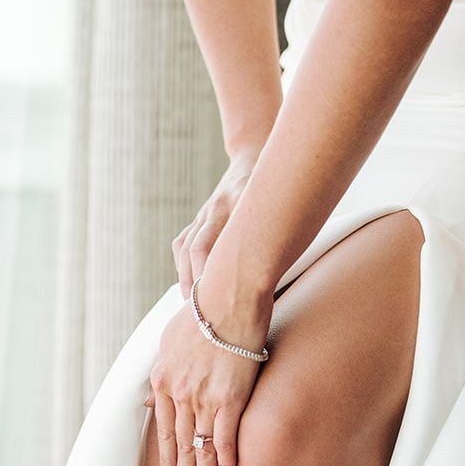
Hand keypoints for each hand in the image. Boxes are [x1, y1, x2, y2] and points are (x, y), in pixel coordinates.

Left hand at [145, 276, 271, 465]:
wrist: (229, 292)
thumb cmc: (206, 310)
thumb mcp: (170, 341)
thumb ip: (162, 373)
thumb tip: (149, 403)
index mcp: (162, 380)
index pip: (162, 432)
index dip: (166, 462)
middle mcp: (178, 392)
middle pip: (179, 446)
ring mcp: (203, 396)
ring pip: (199, 447)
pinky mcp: (230, 395)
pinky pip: (225, 435)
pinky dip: (224, 457)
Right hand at [172, 147, 262, 299]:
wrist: (254, 156)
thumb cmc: (277, 191)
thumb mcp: (281, 210)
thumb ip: (273, 237)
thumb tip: (269, 278)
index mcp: (241, 204)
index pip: (219, 245)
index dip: (214, 275)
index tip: (220, 300)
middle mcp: (218, 207)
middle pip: (197, 249)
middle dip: (196, 281)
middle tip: (202, 309)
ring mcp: (205, 210)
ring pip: (186, 247)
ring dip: (186, 276)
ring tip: (191, 302)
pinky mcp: (199, 215)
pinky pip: (183, 241)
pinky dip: (183, 264)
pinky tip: (188, 282)